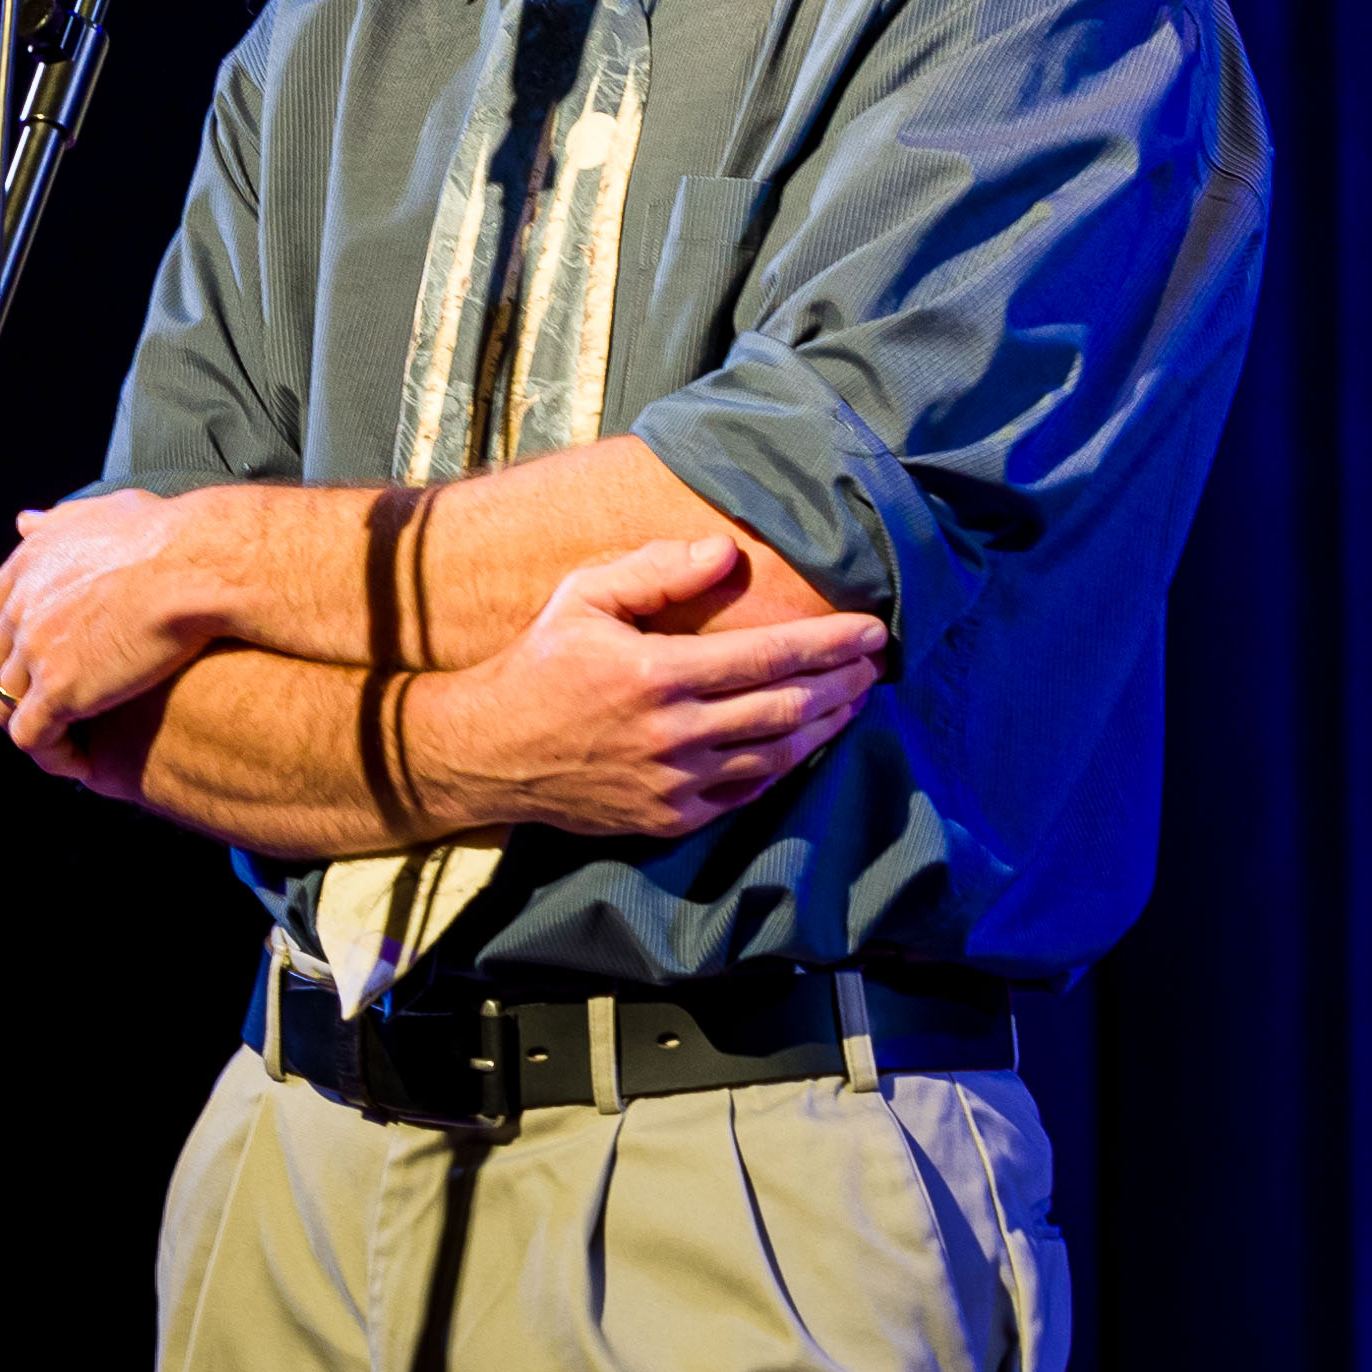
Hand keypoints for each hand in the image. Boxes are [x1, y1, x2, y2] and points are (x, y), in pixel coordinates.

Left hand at [0, 488, 220, 744]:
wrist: (195, 564)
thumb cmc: (168, 536)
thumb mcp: (104, 510)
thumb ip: (60, 520)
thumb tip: (27, 521)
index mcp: (29, 566)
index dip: (4, 640)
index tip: (29, 655)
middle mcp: (22, 608)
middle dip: (8, 687)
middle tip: (45, 702)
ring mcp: (36, 650)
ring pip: (2, 706)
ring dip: (30, 724)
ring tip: (64, 738)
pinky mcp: (60, 690)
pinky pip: (32, 738)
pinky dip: (52, 754)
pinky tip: (82, 760)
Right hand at [407, 538, 888, 843]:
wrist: (492, 752)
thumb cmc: (543, 661)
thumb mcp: (586, 596)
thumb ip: (657, 570)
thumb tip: (727, 553)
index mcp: (659, 673)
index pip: (771, 656)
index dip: (831, 643)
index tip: (874, 630)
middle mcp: (675, 734)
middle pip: (788, 707)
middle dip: (844, 683)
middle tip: (878, 662)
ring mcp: (676, 783)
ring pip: (777, 756)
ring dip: (826, 726)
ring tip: (857, 699)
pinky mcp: (671, 817)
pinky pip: (747, 793)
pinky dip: (785, 765)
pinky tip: (805, 740)